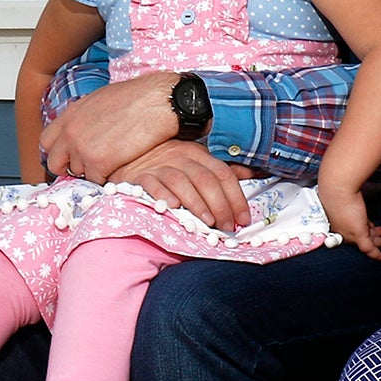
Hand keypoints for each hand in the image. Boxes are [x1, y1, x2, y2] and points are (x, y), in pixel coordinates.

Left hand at [40, 72, 179, 183]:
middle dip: (69, 168)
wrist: (156, 101)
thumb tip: (82, 130)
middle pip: (55, 163)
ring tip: (113, 161)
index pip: (46, 142)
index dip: (58, 151)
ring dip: (93, 171)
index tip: (69, 156)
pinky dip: (108, 177)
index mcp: (69, 115)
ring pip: (79, 173)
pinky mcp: (99, 163)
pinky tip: (121, 165)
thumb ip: (83, 118)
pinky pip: (97, 180)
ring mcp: (82, 149)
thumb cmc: (135, 97)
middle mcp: (70, 133)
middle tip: (88, 166)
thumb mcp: (99, 101)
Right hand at [114, 139, 251, 230]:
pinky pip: (152, 184)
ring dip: (196, 203)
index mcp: (197, 153)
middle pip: (205, 179)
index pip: (222, 173)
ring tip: (206, 223)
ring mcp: (158, 165)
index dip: (236, 197)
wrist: (129, 158)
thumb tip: (252, 174)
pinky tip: (173, 208)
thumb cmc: (167, 165)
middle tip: (227, 227)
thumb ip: (220, 172)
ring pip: (181, 182)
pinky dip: (164, 195)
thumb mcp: (195, 164)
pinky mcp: (139, 176)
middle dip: (220, 205)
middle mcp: (180, 156)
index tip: (243, 219)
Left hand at [318, 177, 380, 260]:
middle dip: (374, 239)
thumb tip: (355, 198)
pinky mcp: (357, 234)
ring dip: (380, 243)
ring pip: (369, 242)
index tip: (372, 228)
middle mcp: (344, 231)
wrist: (338, 189)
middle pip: (361, 238)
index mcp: (339, 224)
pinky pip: (369, 249)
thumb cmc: (339, 190)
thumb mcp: (344, 198)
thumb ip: (350, 202)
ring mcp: (350, 234)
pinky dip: (377, 255)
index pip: (354, 231)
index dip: (365, 230)